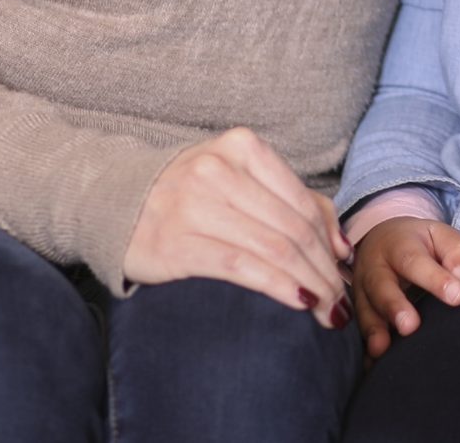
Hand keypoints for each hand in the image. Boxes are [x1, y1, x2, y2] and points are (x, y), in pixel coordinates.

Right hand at [123, 127, 350, 324]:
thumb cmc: (191, 194)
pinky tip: (299, 303)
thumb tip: (341, 248)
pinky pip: (241, 267)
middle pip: (292, 228)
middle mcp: (218, 169)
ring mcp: (194, 204)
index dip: (330, 243)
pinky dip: (278, 287)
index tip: (346, 273)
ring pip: (273, 248)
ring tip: (327, 311)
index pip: (303, 202)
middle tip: (342, 302)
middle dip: (325, 271)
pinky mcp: (176, 243)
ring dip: (310, 284)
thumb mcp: (240, 180)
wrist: (114, 204)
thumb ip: (294, 203)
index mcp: (241, 147)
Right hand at [350, 214, 459, 359]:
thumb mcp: (443, 236)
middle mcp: (375, 267)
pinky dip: (363, 349)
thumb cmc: (422, 244)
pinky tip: (370, 365)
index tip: (458, 297)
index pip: (415, 260)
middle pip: (381, 286)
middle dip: (394, 307)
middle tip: (410, 326)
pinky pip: (357, 332)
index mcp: (399, 244)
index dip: (435, 279)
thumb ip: (459, 254)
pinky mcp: (358, 312)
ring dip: (374, 331)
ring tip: (383, 350)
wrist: (383, 241)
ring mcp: (362, 291)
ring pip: (365, 311)